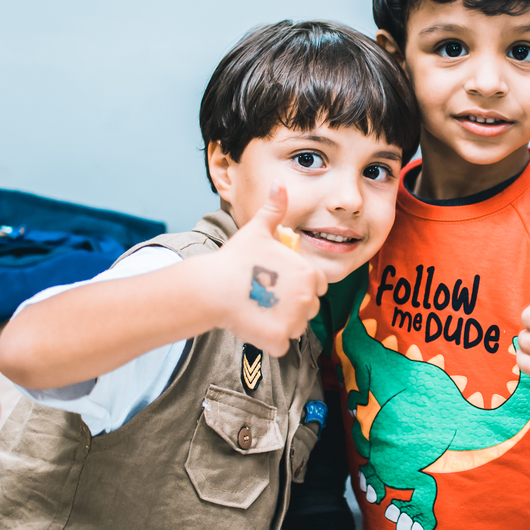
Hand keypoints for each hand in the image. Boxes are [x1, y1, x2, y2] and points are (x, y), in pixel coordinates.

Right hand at [210, 184, 327, 356]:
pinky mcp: (279, 341)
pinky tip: (254, 325)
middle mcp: (307, 299)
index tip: (278, 282)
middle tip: (266, 297)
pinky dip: (270, 340)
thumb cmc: (236, 258)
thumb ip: (274, 209)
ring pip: (296, 327)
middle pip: (308, 307)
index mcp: (308, 274)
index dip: (299, 284)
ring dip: (282, 323)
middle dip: (292, 304)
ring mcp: (294, 322)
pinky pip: (282, 345)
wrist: (213, 287)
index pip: (316, 285)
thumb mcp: (257, 230)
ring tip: (259, 309)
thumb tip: (279, 183)